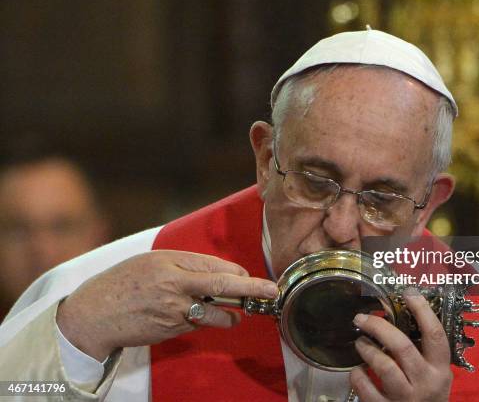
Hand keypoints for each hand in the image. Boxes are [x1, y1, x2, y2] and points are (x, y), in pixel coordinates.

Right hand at [56, 250, 277, 360]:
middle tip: (271, 290)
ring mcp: (173, 312)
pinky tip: (191, 316)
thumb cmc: (122, 282)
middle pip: (221, 286)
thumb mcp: (152, 262)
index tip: (251, 277)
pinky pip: (197, 326)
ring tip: (235, 314)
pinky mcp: (171, 331)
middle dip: (251, 288)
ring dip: (231, 315)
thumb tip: (220, 274)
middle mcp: (174, 286)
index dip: (238, 274)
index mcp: (169, 263)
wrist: (93, 315)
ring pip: (215, 315)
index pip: (215, 267)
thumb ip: (185, 265)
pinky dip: (203, 321)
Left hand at [350, 288, 451, 400]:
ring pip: (384, 365)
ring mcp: (406, 398)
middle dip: (379, 327)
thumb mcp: (435, 376)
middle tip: (362, 318)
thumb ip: (424, 352)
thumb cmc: (427, 397)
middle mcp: (426, 383)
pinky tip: (356, 370)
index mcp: (441, 370)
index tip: (408, 293)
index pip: (435, 334)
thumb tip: (403, 315)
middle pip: (402, 346)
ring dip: (367, 349)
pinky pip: (365, 388)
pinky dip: (357, 376)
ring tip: (360, 342)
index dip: (422, 311)